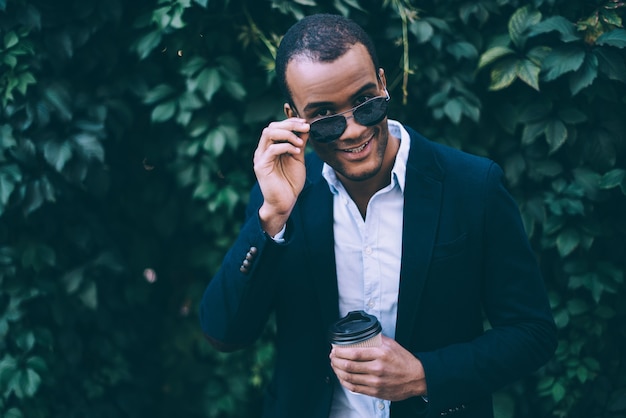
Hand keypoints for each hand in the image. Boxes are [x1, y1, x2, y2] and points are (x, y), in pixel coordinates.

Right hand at [253, 118, 308, 234]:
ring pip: (268, 133)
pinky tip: (297, 152)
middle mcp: (263, 150)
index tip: (305, 123)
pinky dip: (286, 147)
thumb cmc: (291, 182)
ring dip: (287, 134)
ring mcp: (260, 157)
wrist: (285, 202)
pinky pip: (272, 149)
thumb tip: (306, 127)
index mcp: (270, 147)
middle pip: (271, 126)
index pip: (276, 126)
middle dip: (289, 124)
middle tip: (305, 127)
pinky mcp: (261, 166)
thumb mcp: (298, 158)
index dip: (290, 122)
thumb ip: (299, 143)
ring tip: (300, 142)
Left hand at [329, 335, 426, 400]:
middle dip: (335, 361)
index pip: (354, 353)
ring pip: (349, 377)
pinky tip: (342, 378)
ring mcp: (376, 382)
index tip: (334, 349)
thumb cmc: (404, 361)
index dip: (340, 352)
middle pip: (348, 366)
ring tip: (334, 366)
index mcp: (380, 354)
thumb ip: (377, 338)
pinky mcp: (376, 392)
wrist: (417, 378)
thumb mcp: (392, 344)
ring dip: (338, 371)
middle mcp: (377, 368)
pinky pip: (355, 388)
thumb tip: (363, 333)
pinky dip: (345, 382)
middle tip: (332, 357)